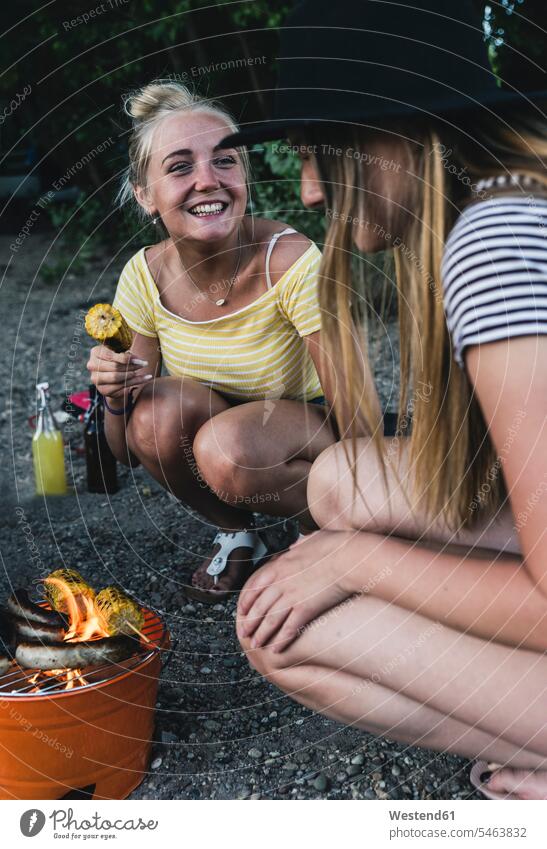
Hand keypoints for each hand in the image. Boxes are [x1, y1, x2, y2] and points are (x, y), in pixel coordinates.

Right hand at [86, 344, 152, 399]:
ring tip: (144, 372)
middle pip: (114, 367)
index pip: (111, 356)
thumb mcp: (119, 352)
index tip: (139, 360)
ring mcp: (96, 379)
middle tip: (144, 364)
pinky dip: (135, 382)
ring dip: (133, 375)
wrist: (110, 375)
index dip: (126, 358)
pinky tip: (144, 378)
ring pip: (117, 378)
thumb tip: (137, 360)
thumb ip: (125, 354)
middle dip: (131, 366)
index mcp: (95, 352)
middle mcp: (92, 365)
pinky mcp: (103, 390)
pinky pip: (121, 386)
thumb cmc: (116, 358)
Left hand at [238, 530, 354, 652]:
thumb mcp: (310, 539)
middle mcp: (280, 583)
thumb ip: (299, 545)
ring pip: (270, 620)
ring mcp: (291, 596)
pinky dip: (280, 641)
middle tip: (244, 634)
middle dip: (249, 623)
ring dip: (261, 635)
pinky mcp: (305, 609)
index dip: (245, 602)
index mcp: (278, 566)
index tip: (241, 611)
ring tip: (256, 645)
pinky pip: (288, 629)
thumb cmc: (334, 546)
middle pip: (258, 606)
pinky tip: (276, 650)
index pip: (253, 587)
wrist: (347, 558)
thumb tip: (296, 545)